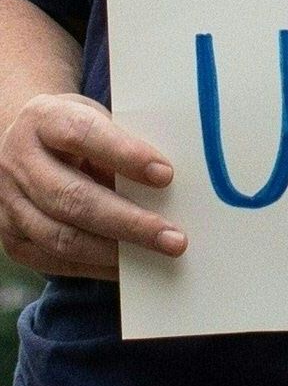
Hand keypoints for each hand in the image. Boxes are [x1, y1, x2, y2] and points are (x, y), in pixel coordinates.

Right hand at [0, 93, 183, 275]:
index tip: (166, 175)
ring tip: (158, 253)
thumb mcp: (96, 119)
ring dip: (114, 251)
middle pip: (72, 197)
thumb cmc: (73, 131)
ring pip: (60, 236)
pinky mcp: (10, 235)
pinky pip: (52, 260)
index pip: (82, 135)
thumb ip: (123, 144)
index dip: (125, 155)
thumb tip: (168, 183)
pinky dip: (94, 267)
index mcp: (43, 120)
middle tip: (172, 236)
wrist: (16, 141)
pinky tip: (129, 266)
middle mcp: (18, 162)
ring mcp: (7, 202)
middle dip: (128, 221)